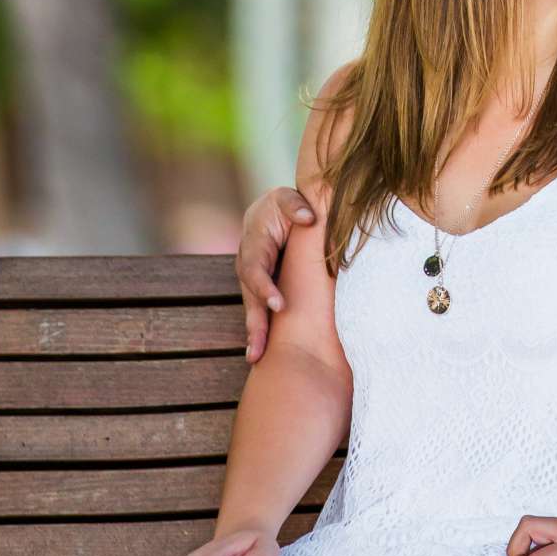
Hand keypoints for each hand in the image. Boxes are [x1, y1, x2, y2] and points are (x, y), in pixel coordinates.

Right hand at [236, 185, 315, 361]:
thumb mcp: (288, 198)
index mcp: (254, 241)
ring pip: (251, 306)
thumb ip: (296, 205)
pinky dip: (259, 331)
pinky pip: (258, 310)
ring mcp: (251, 277)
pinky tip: (259, 353)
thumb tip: (308, 218)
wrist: (273, 213)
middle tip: (259, 348)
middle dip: (255, 321)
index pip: (255, 268)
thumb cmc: (285, 205)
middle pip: (249, 295)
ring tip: (255, 357)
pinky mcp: (258, 288)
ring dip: (254, 332)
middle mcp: (248, 263)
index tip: (278, 305)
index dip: (264, 287)